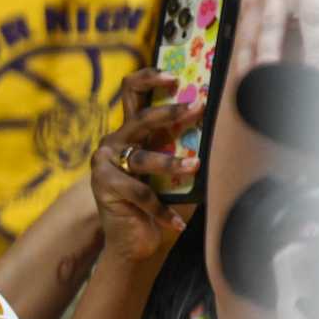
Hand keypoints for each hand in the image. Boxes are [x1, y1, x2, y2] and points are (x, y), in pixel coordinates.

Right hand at [92, 69, 195, 260]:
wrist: (130, 241)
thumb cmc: (154, 203)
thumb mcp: (167, 171)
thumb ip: (178, 149)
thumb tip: (214, 130)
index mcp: (129, 132)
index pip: (131, 91)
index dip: (150, 78)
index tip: (176, 77)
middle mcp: (114, 142)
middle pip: (137, 116)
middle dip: (169, 111)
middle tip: (197, 108)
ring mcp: (105, 163)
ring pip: (142, 156)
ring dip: (171, 163)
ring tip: (196, 166)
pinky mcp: (104, 185)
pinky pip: (140, 192)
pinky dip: (163, 209)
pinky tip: (177, 223)